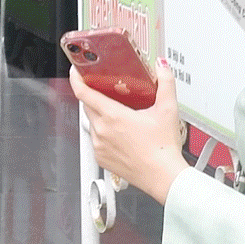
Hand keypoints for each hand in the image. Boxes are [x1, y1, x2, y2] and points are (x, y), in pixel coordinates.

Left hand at [67, 63, 186, 204]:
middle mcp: (101, 130)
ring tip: (118, 114)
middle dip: (93, 95)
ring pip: (91, 122)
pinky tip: (119, 133)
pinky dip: (102, 132)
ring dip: (99, 115)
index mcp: (113, 116)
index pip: (83, 92)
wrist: (162, 177)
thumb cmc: (163, 149)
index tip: (76, 71)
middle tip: (105, 90)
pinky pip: (95, 139)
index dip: (76, 79)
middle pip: (87, 105)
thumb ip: (165, 83)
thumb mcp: (168, 110)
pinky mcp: (100, 157)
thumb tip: (161, 66)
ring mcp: (98, 145)